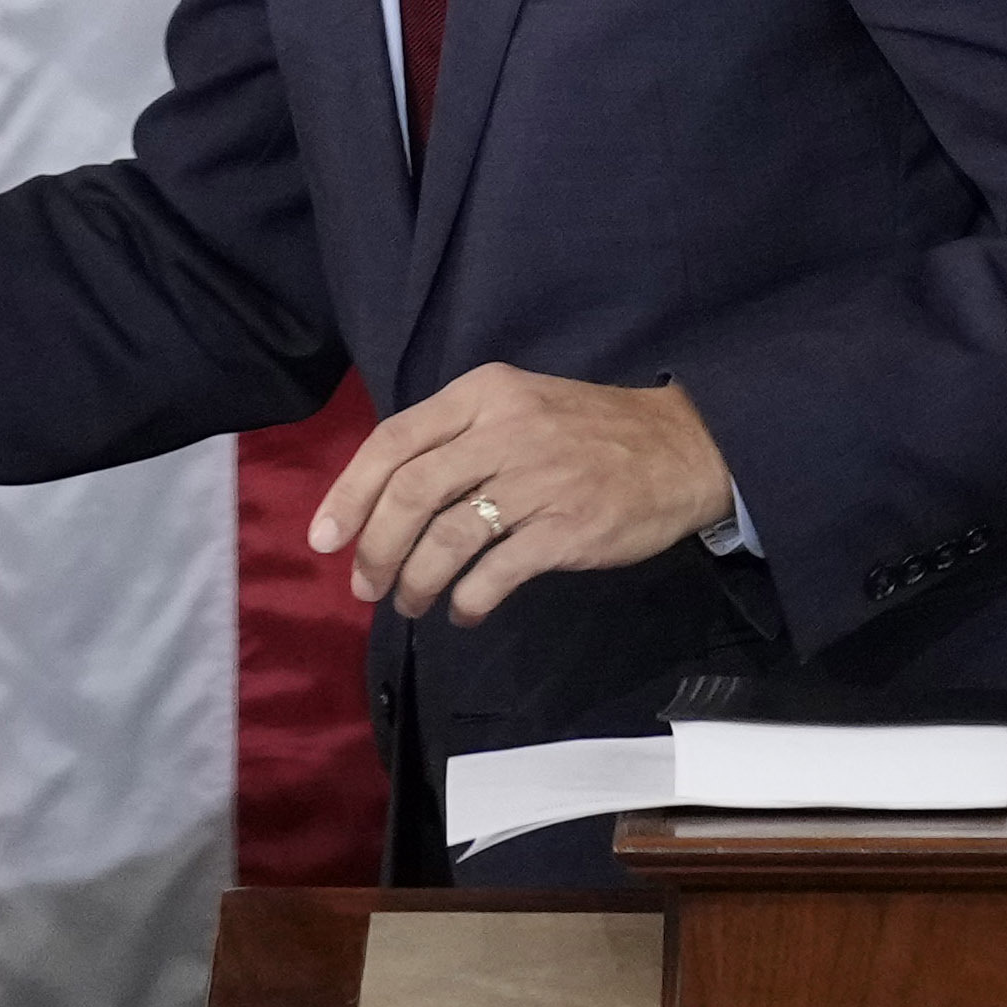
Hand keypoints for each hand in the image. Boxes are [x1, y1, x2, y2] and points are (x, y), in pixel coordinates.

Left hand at [308, 364, 735, 628]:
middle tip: (364, 586)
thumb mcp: (517, 406)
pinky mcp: (568, 527)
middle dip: (374, 547)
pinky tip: (464, 611)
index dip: (348, 493)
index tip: (323, 538)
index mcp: (481, 395)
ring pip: (447, 537)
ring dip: (415, 580)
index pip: (392, 441)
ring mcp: (538, 479)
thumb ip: (455, 439)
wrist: (683, 447)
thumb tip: (383, 498)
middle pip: (410, 493)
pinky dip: (469, 599)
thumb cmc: (587, 432)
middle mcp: (503, 431)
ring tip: (409, 603)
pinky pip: (497, 572)